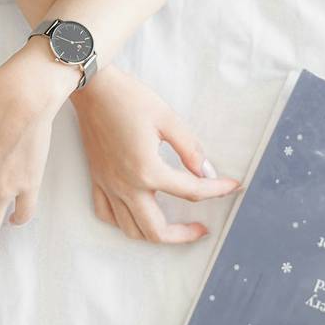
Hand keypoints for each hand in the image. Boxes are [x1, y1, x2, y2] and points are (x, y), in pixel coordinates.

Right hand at [70, 66, 242, 242]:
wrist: (93, 89)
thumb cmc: (128, 98)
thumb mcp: (167, 118)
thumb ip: (190, 149)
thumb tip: (207, 172)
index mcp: (147, 170)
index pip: (191, 191)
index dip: (216, 190)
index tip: (231, 186)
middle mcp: (126, 185)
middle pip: (157, 230)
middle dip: (184, 235)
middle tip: (201, 228)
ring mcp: (109, 185)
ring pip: (131, 230)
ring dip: (154, 235)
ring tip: (172, 228)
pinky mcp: (97, 179)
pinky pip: (106, 214)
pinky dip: (122, 222)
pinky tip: (136, 215)